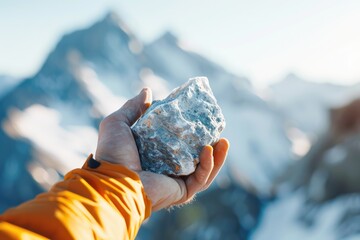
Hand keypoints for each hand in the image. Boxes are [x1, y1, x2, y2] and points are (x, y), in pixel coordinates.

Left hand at [95, 88, 228, 210]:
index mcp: (154, 153)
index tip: (200, 117)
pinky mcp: (181, 191)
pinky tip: (209, 149)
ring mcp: (175, 181)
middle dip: (210, 144)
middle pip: (195, 156)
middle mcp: (166, 168)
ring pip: (204, 169)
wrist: (112, 179)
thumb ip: (133, 107)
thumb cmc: (113, 153)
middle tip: (218, 130)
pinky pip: (201, 179)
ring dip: (217, 156)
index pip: (178, 141)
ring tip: (224, 140)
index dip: (190, 130)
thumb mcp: (119, 123)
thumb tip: (148, 90)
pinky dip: (209, 165)